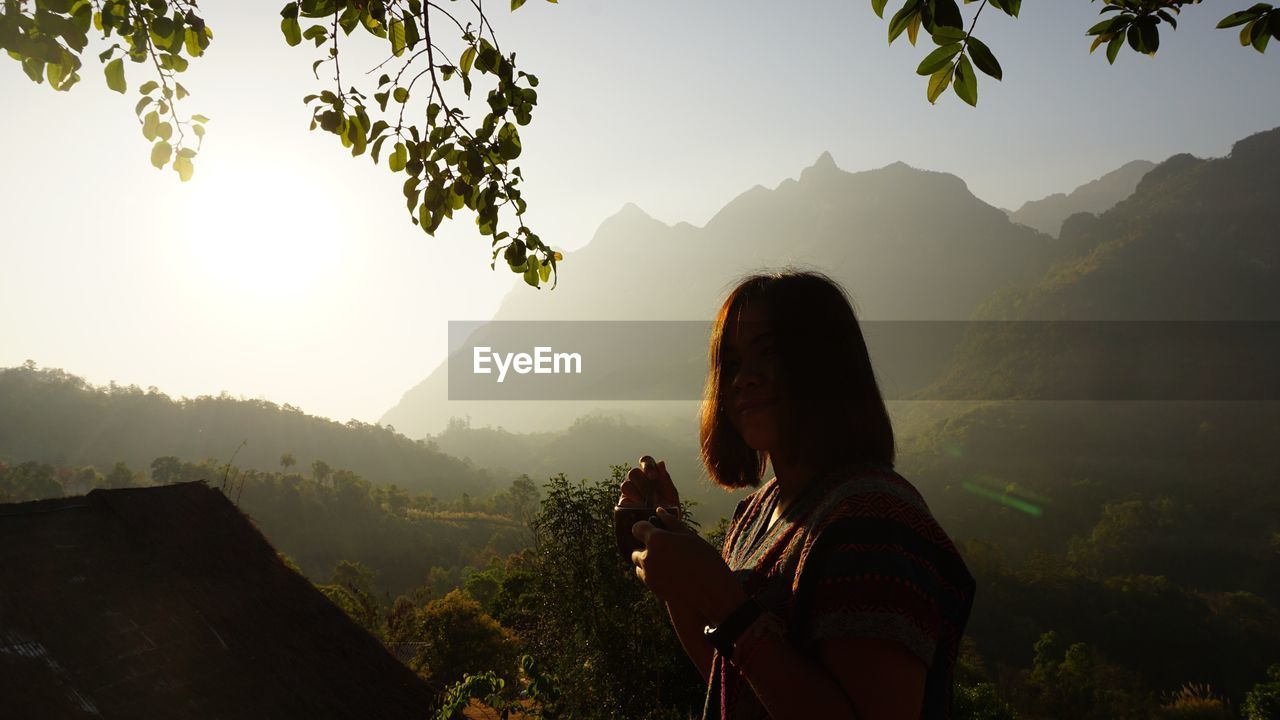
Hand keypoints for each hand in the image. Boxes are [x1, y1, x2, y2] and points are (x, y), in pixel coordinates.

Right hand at [618, 455, 678, 516]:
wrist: (664, 531)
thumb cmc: (670, 512)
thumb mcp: (671, 496)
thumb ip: (666, 480)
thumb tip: (661, 462)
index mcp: (650, 475)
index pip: (645, 461)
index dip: (648, 466)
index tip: (654, 477)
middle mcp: (638, 482)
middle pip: (633, 473)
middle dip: (643, 484)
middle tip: (653, 498)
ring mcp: (629, 494)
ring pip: (625, 485)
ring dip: (638, 496)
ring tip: (648, 507)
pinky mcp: (622, 506)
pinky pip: (622, 501)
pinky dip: (632, 506)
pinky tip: (641, 512)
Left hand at [631, 507, 746, 623]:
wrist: (711, 591)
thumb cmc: (704, 559)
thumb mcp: (690, 536)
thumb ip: (672, 523)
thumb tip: (659, 511)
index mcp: (656, 540)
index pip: (637, 528)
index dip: (644, 528)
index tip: (652, 530)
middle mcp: (647, 557)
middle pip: (636, 550)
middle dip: (646, 548)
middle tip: (664, 549)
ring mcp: (648, 574)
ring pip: (639, 566)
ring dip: (647, 562)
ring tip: (667, 563)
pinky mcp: (653, 588)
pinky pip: (646, 578)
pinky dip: (653, 574)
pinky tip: (670, 574)